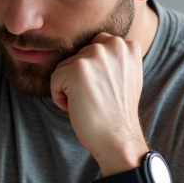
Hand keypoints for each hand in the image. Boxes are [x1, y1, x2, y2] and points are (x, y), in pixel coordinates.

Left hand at [49, 32, 147, 174]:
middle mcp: (114, 45)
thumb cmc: (117, 112)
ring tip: (88, 102)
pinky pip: (54, 80)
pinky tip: (78, 107)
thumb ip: (113, 58)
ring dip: (69, 87)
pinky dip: (60, 98)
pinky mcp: (76, 69)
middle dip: (80, 79)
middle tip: (96, 98)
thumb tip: (90, 50)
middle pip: (77, 56)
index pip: (94, 46)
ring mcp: (95, 55)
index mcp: (128, 45)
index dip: (93, 72)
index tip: (104, 90)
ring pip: (64, 67)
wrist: (118, 138)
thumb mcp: (127, 76)